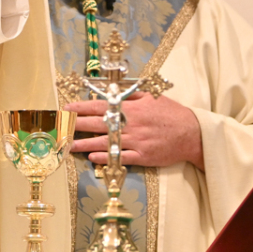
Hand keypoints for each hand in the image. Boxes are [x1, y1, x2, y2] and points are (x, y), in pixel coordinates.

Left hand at [67, 93, 203, 171]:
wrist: (191, 134)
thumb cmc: (172, 113)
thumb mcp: (152, 97)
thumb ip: (131, 95)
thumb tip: (112, 92)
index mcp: (131, 109)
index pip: (100, 106)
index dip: (81, 107)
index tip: (67, 108)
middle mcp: (130, 125)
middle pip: (98, 125)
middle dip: (77, 125)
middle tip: (61, 127)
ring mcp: (135, 142)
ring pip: (104, 144)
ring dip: (84, 145)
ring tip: (69, 145)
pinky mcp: (142, 157)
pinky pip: (119, 158)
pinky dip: (104, 158)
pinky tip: (91, 158)